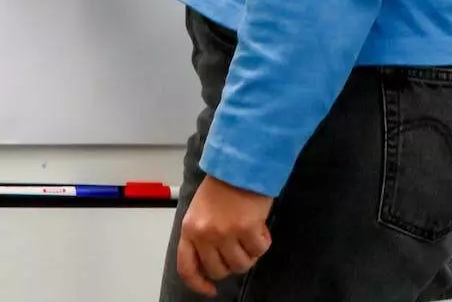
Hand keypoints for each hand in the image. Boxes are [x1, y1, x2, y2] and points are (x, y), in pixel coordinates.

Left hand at [176, 177, 273, 296]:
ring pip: (241, 264)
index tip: (210, 289)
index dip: (198, 284)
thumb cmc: (223, 183)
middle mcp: (205, 235)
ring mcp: (226, 233)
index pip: (187, 267)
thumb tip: (213, 261)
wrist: (242, 162)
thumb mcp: (201, 210)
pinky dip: (263, 242)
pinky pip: (259, 250)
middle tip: (240, 248)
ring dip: (250, 254)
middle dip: (232, 264)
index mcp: (189, 229)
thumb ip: (202, 235)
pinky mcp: (247, 229)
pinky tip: (262, 227)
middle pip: (219, 270)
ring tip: (253, 234)